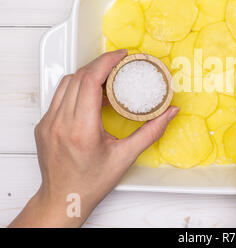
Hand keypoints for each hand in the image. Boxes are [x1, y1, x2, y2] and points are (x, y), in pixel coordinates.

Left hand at [9, 50, 178, 226]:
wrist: (63, 198)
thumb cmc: (91, 182)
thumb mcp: (126, 157)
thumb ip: (151, 131)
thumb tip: (170, 112)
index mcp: (81, 129)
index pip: (90, 81)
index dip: (106, 62)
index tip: (121, 56)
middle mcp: (60, 123)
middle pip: (78, 77)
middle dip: (100, 65)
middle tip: (119, 64)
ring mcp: (49, 123)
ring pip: (66, 83)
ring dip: (87, 75)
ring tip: (107, 78)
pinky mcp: (44, 124)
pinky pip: (60, 95)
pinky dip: (77, 88)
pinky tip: (92, 96)